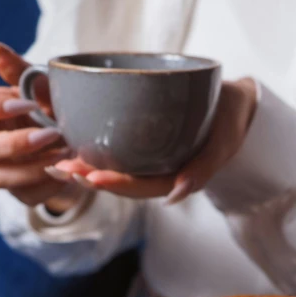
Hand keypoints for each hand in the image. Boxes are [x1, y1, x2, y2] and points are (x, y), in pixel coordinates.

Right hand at [0, 42, 82, 209]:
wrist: (87, 145)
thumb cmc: (58, 110)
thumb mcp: (48, 89)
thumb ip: (22, 72)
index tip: (24, 103)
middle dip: (10, 142)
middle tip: (50, 134)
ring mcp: (1, 170)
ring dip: (31, 167)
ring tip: (65, 154)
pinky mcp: (22, 193)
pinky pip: (27, 195)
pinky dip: (50, 184)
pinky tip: (70, 172)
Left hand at [51, 78, 257, 203]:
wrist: (236, 100)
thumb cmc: (232, 118)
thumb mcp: (225, 140)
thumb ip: (204, 167)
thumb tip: (176, 196)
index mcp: (178, 176)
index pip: (144, 186)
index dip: (117, 184)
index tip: (92, 177)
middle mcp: (161, 170)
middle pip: (124, 180)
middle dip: (92, 177)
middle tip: (61, 168)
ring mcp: (154, 157)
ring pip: (118, 167)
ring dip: (88, 166)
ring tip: (59, 160)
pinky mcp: (148, 141)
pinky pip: (120, 150)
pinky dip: (97, 148)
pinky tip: (74, 140)